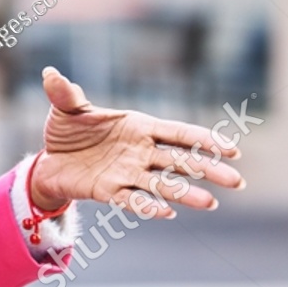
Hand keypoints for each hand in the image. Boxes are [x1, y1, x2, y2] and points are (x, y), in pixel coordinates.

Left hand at [27, 67, 245, 218]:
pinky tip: (167, 213)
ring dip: (186, 193)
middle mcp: (139, 152)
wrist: (50, 159)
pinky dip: (148, 206)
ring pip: (162, 184)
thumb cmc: (68, 130)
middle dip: (209, 170)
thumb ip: (65, 93)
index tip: (232, 149)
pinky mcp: (109, 191)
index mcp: (139, 127)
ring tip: (211, 204)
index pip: (178, 133)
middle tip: (237, 182)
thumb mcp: (65, 108)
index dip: (204, 140)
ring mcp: (127, 172)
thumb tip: (50, 73)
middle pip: (181, 161)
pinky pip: (132, 199)